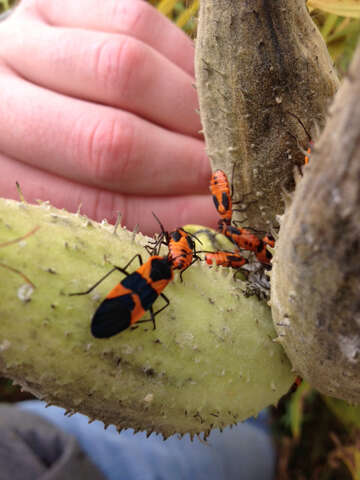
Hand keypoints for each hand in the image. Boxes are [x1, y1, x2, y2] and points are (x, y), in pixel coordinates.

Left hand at [0, 0, 216, 233]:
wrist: (25, 86)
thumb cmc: (55, 156)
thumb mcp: (77, 191)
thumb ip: (131, 205)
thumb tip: (211, 211)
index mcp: (2, 173)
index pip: (95, 205)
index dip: (168, 213)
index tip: (218, 215)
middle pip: (109, 141)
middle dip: (184, 163)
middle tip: (225, 173)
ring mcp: (23, 41)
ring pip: (125, 71)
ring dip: (190, 110)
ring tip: (217, 131)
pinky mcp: (56, 0)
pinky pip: (136, 20)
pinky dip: (182, 61)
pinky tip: (197, 88)